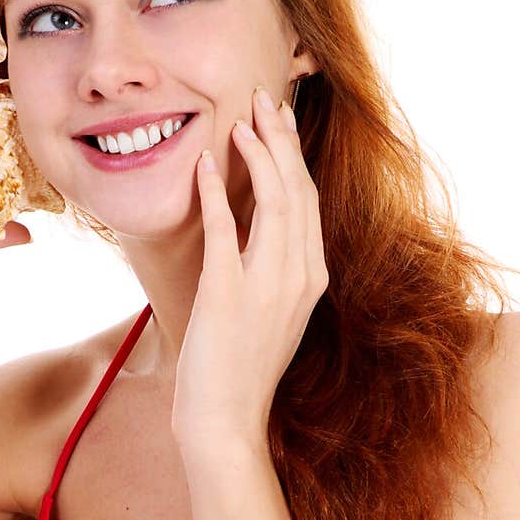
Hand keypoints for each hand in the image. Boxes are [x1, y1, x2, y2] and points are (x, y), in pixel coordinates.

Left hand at [170, 85, 328, 452]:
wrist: (227, 419)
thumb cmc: (240, 367)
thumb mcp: (271, 312)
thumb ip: (273, 268)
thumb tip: (254, 225)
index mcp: (313, 277)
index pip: (308, 199)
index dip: (294, 154)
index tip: (278, 120)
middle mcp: (300, 275)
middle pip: (297, 189)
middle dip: (280, 139)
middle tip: (261, 100)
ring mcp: (269, 285)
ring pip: (274, 200)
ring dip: (257, 153)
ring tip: (239, 120)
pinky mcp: (229, 294)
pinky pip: (226, 230)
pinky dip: (217, 191)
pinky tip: (206, 162)